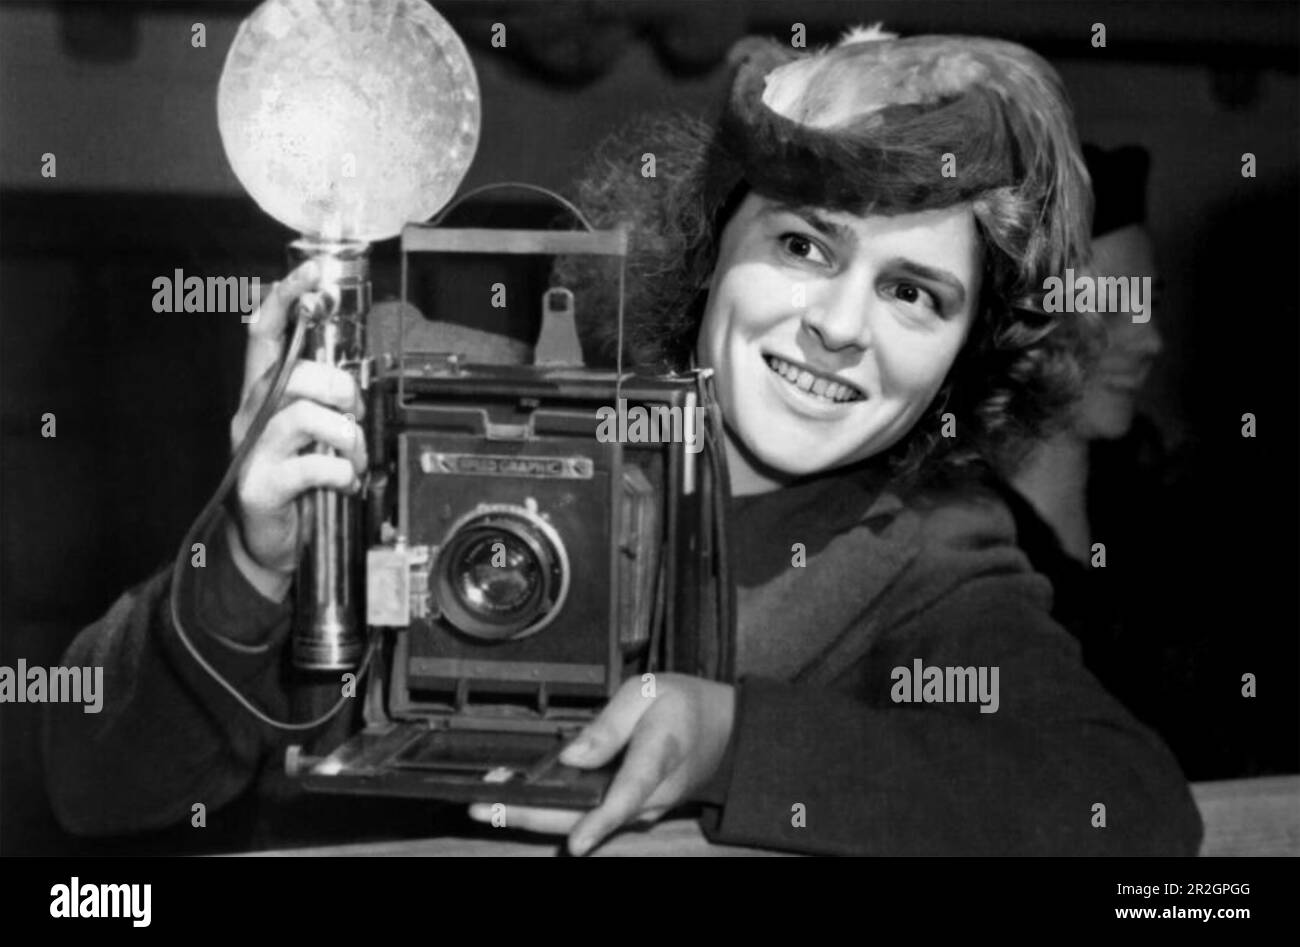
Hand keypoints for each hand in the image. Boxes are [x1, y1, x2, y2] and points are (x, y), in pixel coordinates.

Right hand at [227, 260, 367, 601]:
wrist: (268, 545)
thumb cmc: (294, 483)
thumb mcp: (309, 435)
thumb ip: (323, 402)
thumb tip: (355, 380)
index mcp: (263, 396)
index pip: (265, 334)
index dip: (286, 299)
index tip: (312, 272)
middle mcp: (251, 416)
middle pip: (296, 374)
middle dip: (340, 391)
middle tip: (354, 420)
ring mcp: (252, 450)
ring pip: (306, 415)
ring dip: (346, 437)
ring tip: (352, 459)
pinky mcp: (260, 485)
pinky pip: (314, 463)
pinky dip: (341, 472)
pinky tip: (343, 482)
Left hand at [469, 673, 735, 855]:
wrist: (723, 730)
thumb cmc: (685, 705)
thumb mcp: (648, 692)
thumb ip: (609, 724)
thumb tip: (571, 756)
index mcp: (659, 756)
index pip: (628, 794)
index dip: (600, 821)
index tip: (577, 843)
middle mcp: (649, 796)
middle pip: (589, 818)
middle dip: (533, 815)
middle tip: (483, 805)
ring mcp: (640, 808)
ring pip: (583, 820)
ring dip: (535, 812)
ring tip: (485, 798)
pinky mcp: (629, 810)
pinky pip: (589, 814)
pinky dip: (552, 807)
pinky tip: (517, 796)